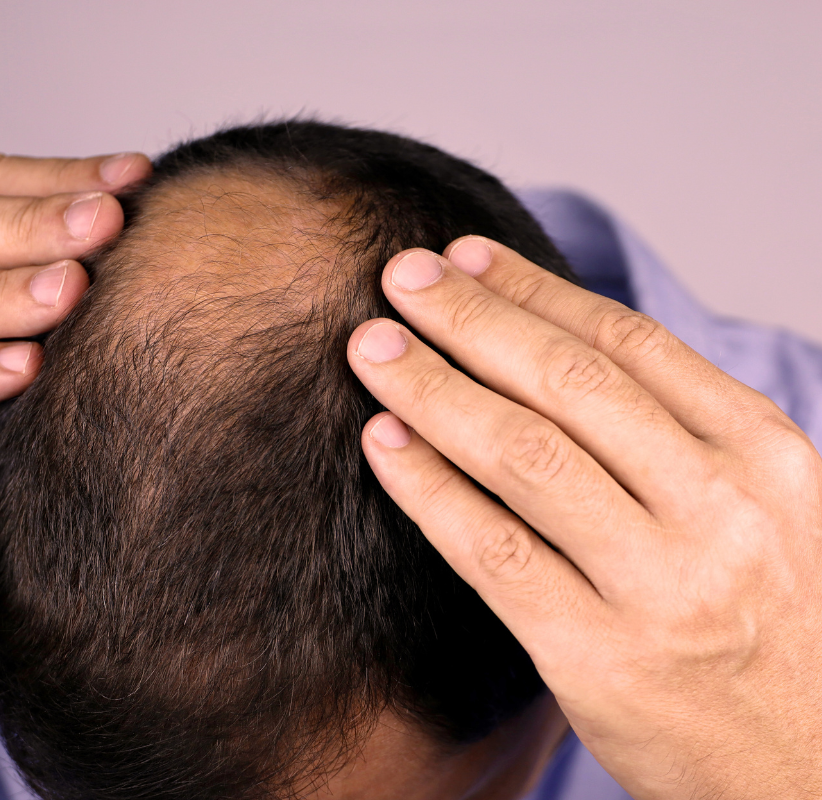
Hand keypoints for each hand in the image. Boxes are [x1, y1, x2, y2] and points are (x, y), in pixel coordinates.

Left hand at [347, 238, 821, 798]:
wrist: (813, 771)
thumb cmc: (773, 625)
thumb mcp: (761, 508)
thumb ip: (672, 434)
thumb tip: (546, 346)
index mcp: (763, 455)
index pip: (626, 342)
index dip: (533, 289)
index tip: (466, 257)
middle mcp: (720, 509)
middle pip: (567, 381)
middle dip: (471, 318)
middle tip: (400, 276)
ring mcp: (661, 587)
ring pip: (522, 453)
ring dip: (432, 386)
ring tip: (371, 346)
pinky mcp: (598, 656)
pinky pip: (491, 550)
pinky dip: (428, 486)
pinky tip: (383, 441)